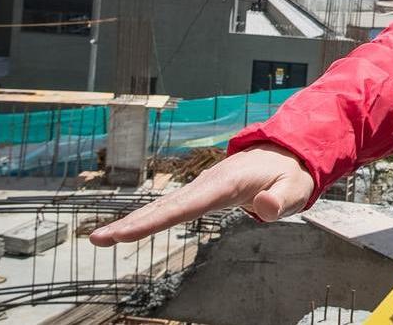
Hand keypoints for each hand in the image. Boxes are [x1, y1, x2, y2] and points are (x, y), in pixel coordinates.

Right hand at [89, 143, 313, 246]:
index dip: (153, 222)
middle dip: (131, 223)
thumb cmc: (292, 174)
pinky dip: (148, 217)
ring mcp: (203, 186)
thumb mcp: (295, 188)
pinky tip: (128, 229)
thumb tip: (264, 209)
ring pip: (164, 206)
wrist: (291, 152)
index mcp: (226, 184)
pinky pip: (172, 207)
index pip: (185, 207)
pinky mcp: (203, 191)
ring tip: (101, 238)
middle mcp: (208, 183)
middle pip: (164, 206)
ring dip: (133, 221)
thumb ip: (280, 200)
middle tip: (97, 239)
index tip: (124, 233)